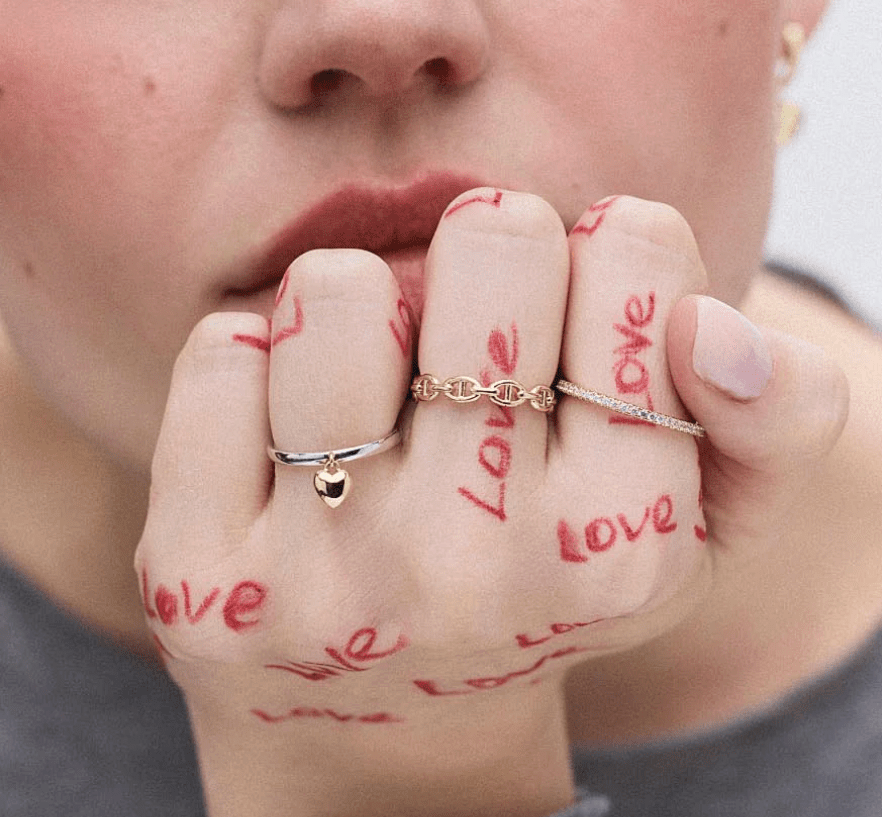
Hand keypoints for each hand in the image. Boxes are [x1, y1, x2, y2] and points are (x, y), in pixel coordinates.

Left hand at [134, 189, 845, 816]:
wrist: (384, 733)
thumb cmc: (543, 580)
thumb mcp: (698, 518)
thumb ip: (774, 413)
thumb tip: (709, 325)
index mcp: (619, 539)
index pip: (630, 251)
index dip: (601, 249)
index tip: (573, 308)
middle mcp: (471, 566)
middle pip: (493, 243)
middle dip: (489, 253)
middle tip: (474, 330)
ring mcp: (325, 574)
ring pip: (341, 288)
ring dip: (361, 303)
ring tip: (374, 383)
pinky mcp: (202, 574)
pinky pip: (220, 351)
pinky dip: (252, 355)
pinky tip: (280, 431)